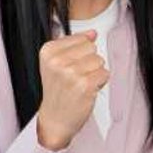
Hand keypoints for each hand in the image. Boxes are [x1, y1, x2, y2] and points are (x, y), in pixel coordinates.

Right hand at [35, 32, 108, 150]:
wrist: (55, 119)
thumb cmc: (58, 91)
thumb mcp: (57, 63)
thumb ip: (74, 44)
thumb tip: (93, 33)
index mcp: (48, 51)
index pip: (81, 39)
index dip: (80, 53)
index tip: (68, 67)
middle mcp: (57, 61)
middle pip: (92, 48)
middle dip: (89, 62)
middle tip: (75, 78)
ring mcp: (70, 73)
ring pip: (99, 61)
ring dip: (95, 73)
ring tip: (80, 84)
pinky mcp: (84, 85)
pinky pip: (105, 73)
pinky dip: (100, 82)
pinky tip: (87, 90)